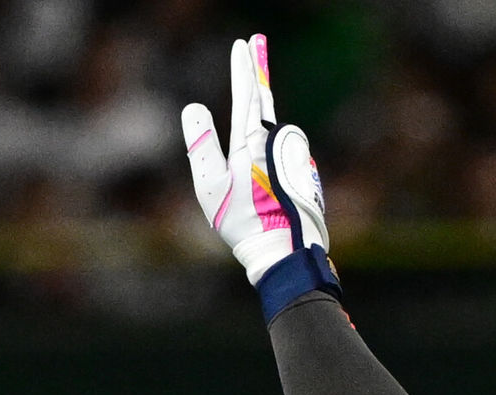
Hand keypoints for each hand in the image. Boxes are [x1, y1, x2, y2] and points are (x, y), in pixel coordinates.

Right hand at [181, 34, 331, 289]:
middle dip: (258, 70)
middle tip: (257, 43)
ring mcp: (291, 157)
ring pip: (274, 129)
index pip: (247, 97)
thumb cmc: (242, 221)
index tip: (242, 46)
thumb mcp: (210, 186)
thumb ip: (201, 144)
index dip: (244, 70)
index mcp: (251, 143)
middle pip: (265, 101)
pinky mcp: (301, 173)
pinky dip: (273, 151)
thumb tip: (193, 107)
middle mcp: (275, 144)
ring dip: (264, 116)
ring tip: (258, 108)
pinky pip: (282, 154)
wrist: (282, 250)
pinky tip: (268, 166)